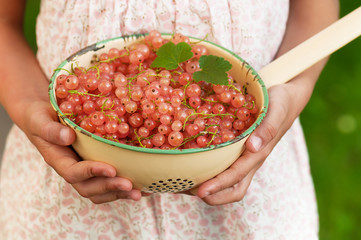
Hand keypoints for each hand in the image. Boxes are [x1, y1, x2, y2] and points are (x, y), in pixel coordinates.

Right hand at [23, 100, 142, 203]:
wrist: (43, 117)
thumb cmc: (40, 117)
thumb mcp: (39, 120)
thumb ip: (50, 129)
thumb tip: (68, 136)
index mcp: (59, 160)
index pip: (74, 173)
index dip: (92, 173)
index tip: (111, 168)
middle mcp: (74, 169)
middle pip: (90, 188)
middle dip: (110, 188)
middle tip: (131, 186)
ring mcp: (86, 169)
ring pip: (101, 190)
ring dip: (120, 193)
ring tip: (140, 192)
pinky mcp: (97, 164)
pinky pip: (110, 180)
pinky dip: (125, 186)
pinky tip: (144, 185)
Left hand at [194, 83, 300, 204]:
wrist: (287, 101)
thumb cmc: (281, 104)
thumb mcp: (276, 111)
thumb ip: (267, 129)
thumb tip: (252, 147)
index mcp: (258, 153)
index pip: (237, 175)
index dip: (219, 185)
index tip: (201, 191)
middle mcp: (251, 160)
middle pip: (234, 189)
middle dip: (213, 196)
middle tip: (188, 191)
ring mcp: (246, 158)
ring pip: (229, 182)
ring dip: (210, 188)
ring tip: (186, 186)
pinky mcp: (240, 152)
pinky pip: (226, 167)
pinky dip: (210, 172)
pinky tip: (193, 166)